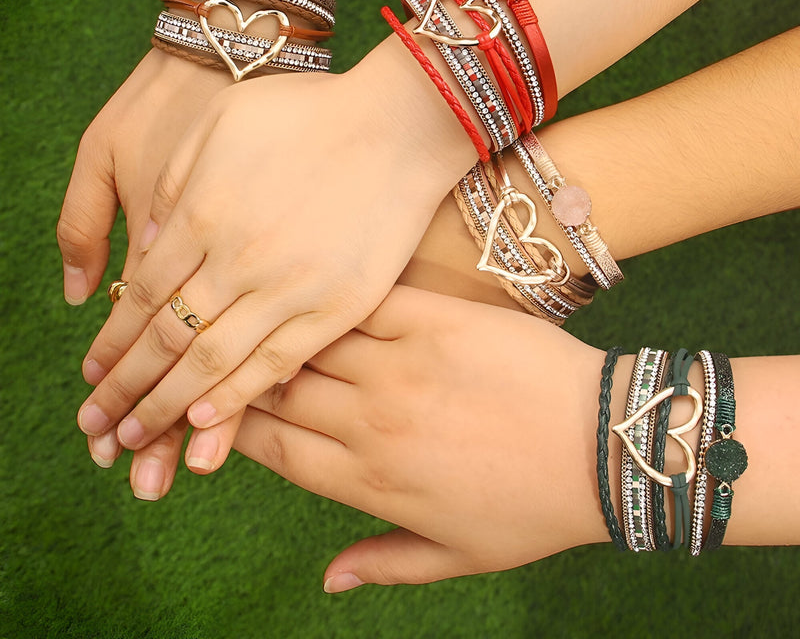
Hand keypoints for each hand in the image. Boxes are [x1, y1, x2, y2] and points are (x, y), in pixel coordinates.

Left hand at [75, 44, 478, 472]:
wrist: (399, 128)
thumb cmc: (309, 115)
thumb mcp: (222, 121)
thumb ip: (175, 181)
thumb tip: (144, 243)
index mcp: (202, 213)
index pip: (141, 295)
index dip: (112, 342)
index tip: (91, 374)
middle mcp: (238, 260)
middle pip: (166, 339)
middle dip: (126, 387)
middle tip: (99, 427)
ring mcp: (290, 288)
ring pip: (213, 361)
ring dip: (168, 405)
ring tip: (138, 439)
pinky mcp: (338, 309)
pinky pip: (277, 363)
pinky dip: (237, 396)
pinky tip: (206, 421)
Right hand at [232, 285, 608, 589]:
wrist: (606, 449)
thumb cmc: (534, 509)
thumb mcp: (458, 556)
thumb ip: (385, 563)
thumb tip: (327, 584)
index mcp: (372, 481)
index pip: (273, 449)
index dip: (232, 426)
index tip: (219, 406)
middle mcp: (372, 422)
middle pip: (277, 392)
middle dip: (243, 374)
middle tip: (231, 351)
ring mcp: (403, 367)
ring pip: (310, 341)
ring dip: (282, 329)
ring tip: (265, 312)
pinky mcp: (437, 322)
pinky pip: (365, 302)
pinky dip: (338, 295)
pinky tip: (322, 282)